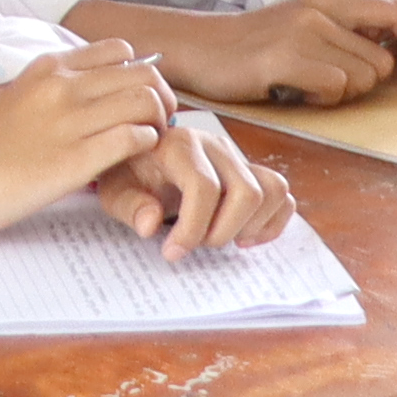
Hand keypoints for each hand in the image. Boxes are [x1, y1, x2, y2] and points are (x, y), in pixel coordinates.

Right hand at [0, 49, 174, 234]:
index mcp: (48, 66)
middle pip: (143, 74)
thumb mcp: (21, 95)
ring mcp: (69, 121)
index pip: (120, 51)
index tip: (138, 98)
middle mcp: (61, 86)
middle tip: (156, 121)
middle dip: (161, 98)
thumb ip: (56, 87)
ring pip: (144, 102)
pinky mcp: (75, 159)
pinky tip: (133, 157)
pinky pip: (134, 138)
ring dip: (157, 123)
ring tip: (147, 141)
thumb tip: (95, 88)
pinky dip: (145, 146)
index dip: (140, 74)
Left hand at [88, 115, 291, 258]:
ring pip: (272, 190)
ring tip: (222, 238)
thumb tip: (150, 224)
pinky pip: (282, 195)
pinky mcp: (251, 170)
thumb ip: (129, 205)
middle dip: (224, 230)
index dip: (192, 228)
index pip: (203, 187)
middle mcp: (213, 145)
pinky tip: (244, 237)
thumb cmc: (128, 174)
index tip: (172, 252)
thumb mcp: (114, 190)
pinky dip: (271, 222)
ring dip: (251, 226)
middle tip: (199, 244)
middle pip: (246, 192)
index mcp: (178, 145)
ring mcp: (236, 157)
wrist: (139, 157)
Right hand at [119, 0, 396, 110]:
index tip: (383, 63)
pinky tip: (297, 91)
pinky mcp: (283, 59)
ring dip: (342, 93)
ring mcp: (300, 33)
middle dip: (364, 82)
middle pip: (383, 62)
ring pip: (362, 78)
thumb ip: (347, 23)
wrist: (199, 46)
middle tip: (331, 81)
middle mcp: (319, 10)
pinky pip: (335, 88)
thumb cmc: (257, 42)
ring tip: (309, 84)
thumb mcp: (305, 21)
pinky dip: (321, 99)